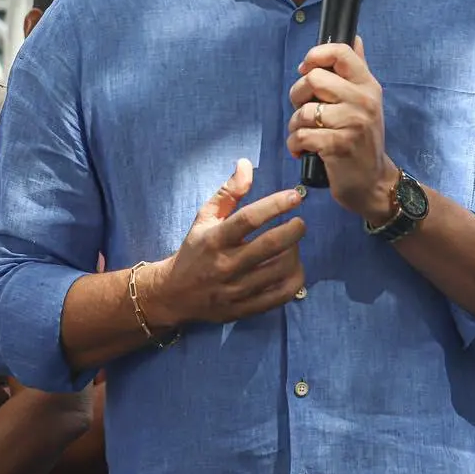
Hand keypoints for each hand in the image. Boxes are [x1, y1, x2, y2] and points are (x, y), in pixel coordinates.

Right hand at [146, 160, 305, 327]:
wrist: (174, 294)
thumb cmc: (195, 249)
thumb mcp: (204, 217)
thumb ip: (228, 192)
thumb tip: (246, 164)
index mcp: (214, 239)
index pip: (248, 219)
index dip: (275, 205)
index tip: (295, 196)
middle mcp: (225, 265)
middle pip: (269, 246)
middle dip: (293, 231)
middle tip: (300, 222)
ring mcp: (235, 290)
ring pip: (279, 271)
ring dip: (294, 253)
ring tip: (293, 245)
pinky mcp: (244, 309)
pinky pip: (281, 295)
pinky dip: (295, 279)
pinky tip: (293, 267)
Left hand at [286, 37, 396, 221]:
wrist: (374, 182)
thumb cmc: (362, 140)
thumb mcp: (366, 101)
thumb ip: (356, 69)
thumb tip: (354, 36)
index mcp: (368, 85)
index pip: (341, 52)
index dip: (316, 55)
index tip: (306, 70)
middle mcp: (364, 100)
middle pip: (314, 78)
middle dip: (298, 95)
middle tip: (303, 111)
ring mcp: (353, 123)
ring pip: (304, 110)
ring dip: (294, 125)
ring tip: (303, 135)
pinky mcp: (339, 146)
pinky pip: (301, 135)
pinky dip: (295, 145)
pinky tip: (302, 151)